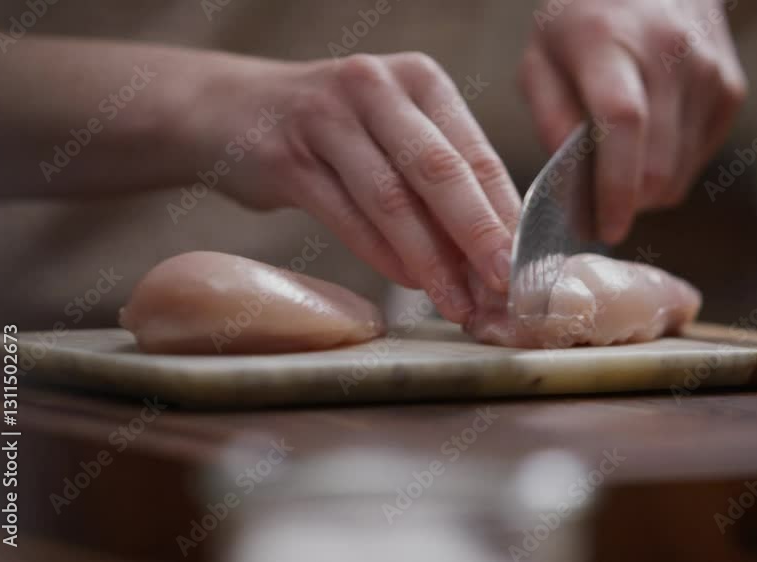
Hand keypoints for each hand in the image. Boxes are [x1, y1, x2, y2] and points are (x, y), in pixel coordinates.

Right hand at [207, 53, 521, 323]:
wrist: (231, 110)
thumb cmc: (333, 133)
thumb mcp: (393, 134)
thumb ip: (439, 183)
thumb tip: (492, 255)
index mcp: (420, 80)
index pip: (476, 155)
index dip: (504, 217)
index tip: (525, 268)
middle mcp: (377, 87)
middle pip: (440, 171)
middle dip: (477, 236)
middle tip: (502, 287)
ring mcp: (328, 117)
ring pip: (392, 198)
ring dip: (429, 260)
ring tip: (456, 303)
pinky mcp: (287, 154)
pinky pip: (345, 214)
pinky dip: (381, 255)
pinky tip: (407, 283)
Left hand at [521, 0, 746, 242]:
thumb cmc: (583, 20)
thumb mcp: (541, 58)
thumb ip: (549, 119)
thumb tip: (572, 186)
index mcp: (611, 42)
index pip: (623, 125)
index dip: (615, 187)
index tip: (603, 229)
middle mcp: (670, 54)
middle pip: (657, 163)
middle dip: (627, 202)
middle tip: (599, 205)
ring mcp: (709, 71)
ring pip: (680, 172)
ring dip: (646, 189)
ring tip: (619, 164)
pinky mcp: (730, 88)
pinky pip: (698, 158)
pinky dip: (670, 167)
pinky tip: (649, 139)